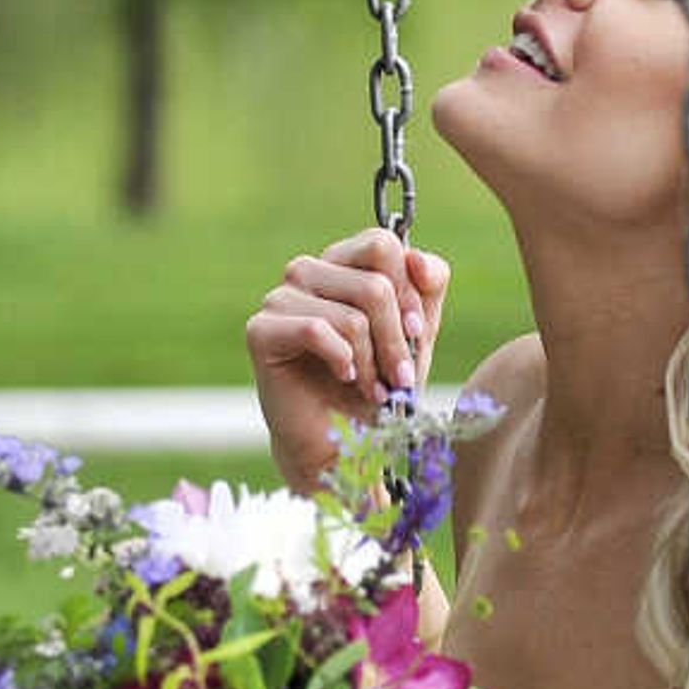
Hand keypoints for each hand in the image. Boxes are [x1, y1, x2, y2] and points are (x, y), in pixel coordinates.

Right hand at [245, 227, 446, 493]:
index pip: (382, 244)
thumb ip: (427, 288)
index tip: (416, 333)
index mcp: (342, 262)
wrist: (344, 444)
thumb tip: (417, 260)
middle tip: (399, 378)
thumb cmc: (379, 385)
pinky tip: (345, 378)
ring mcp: (280, 298)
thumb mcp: (417, 333)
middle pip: (374, 284)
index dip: (409, 291)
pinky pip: (315, 331)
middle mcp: (308, 271)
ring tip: (373, 388)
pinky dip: (343, 362)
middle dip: (396, 340)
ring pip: (351, 315)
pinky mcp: (261, 330)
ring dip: (373, 361)